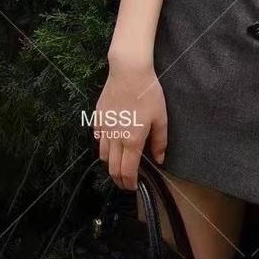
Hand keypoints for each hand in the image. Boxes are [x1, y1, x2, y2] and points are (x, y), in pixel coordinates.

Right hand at [94, 56, 167, 190]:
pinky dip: (104, 146)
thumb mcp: (161, 117)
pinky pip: (98, 139)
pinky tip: (111, 143)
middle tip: (126, 182)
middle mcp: (115, 138)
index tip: (134, 187)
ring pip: (102, 155)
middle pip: (112, 168)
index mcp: (132, 140)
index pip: (127, 171)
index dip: (130, 183)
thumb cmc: (149, 93)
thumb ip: (160, 141)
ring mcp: (103, 128)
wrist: (129, 72)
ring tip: (118, 164)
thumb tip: (159, 160)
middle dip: (119, 179)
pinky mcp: (97, 118)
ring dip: (110, 164)